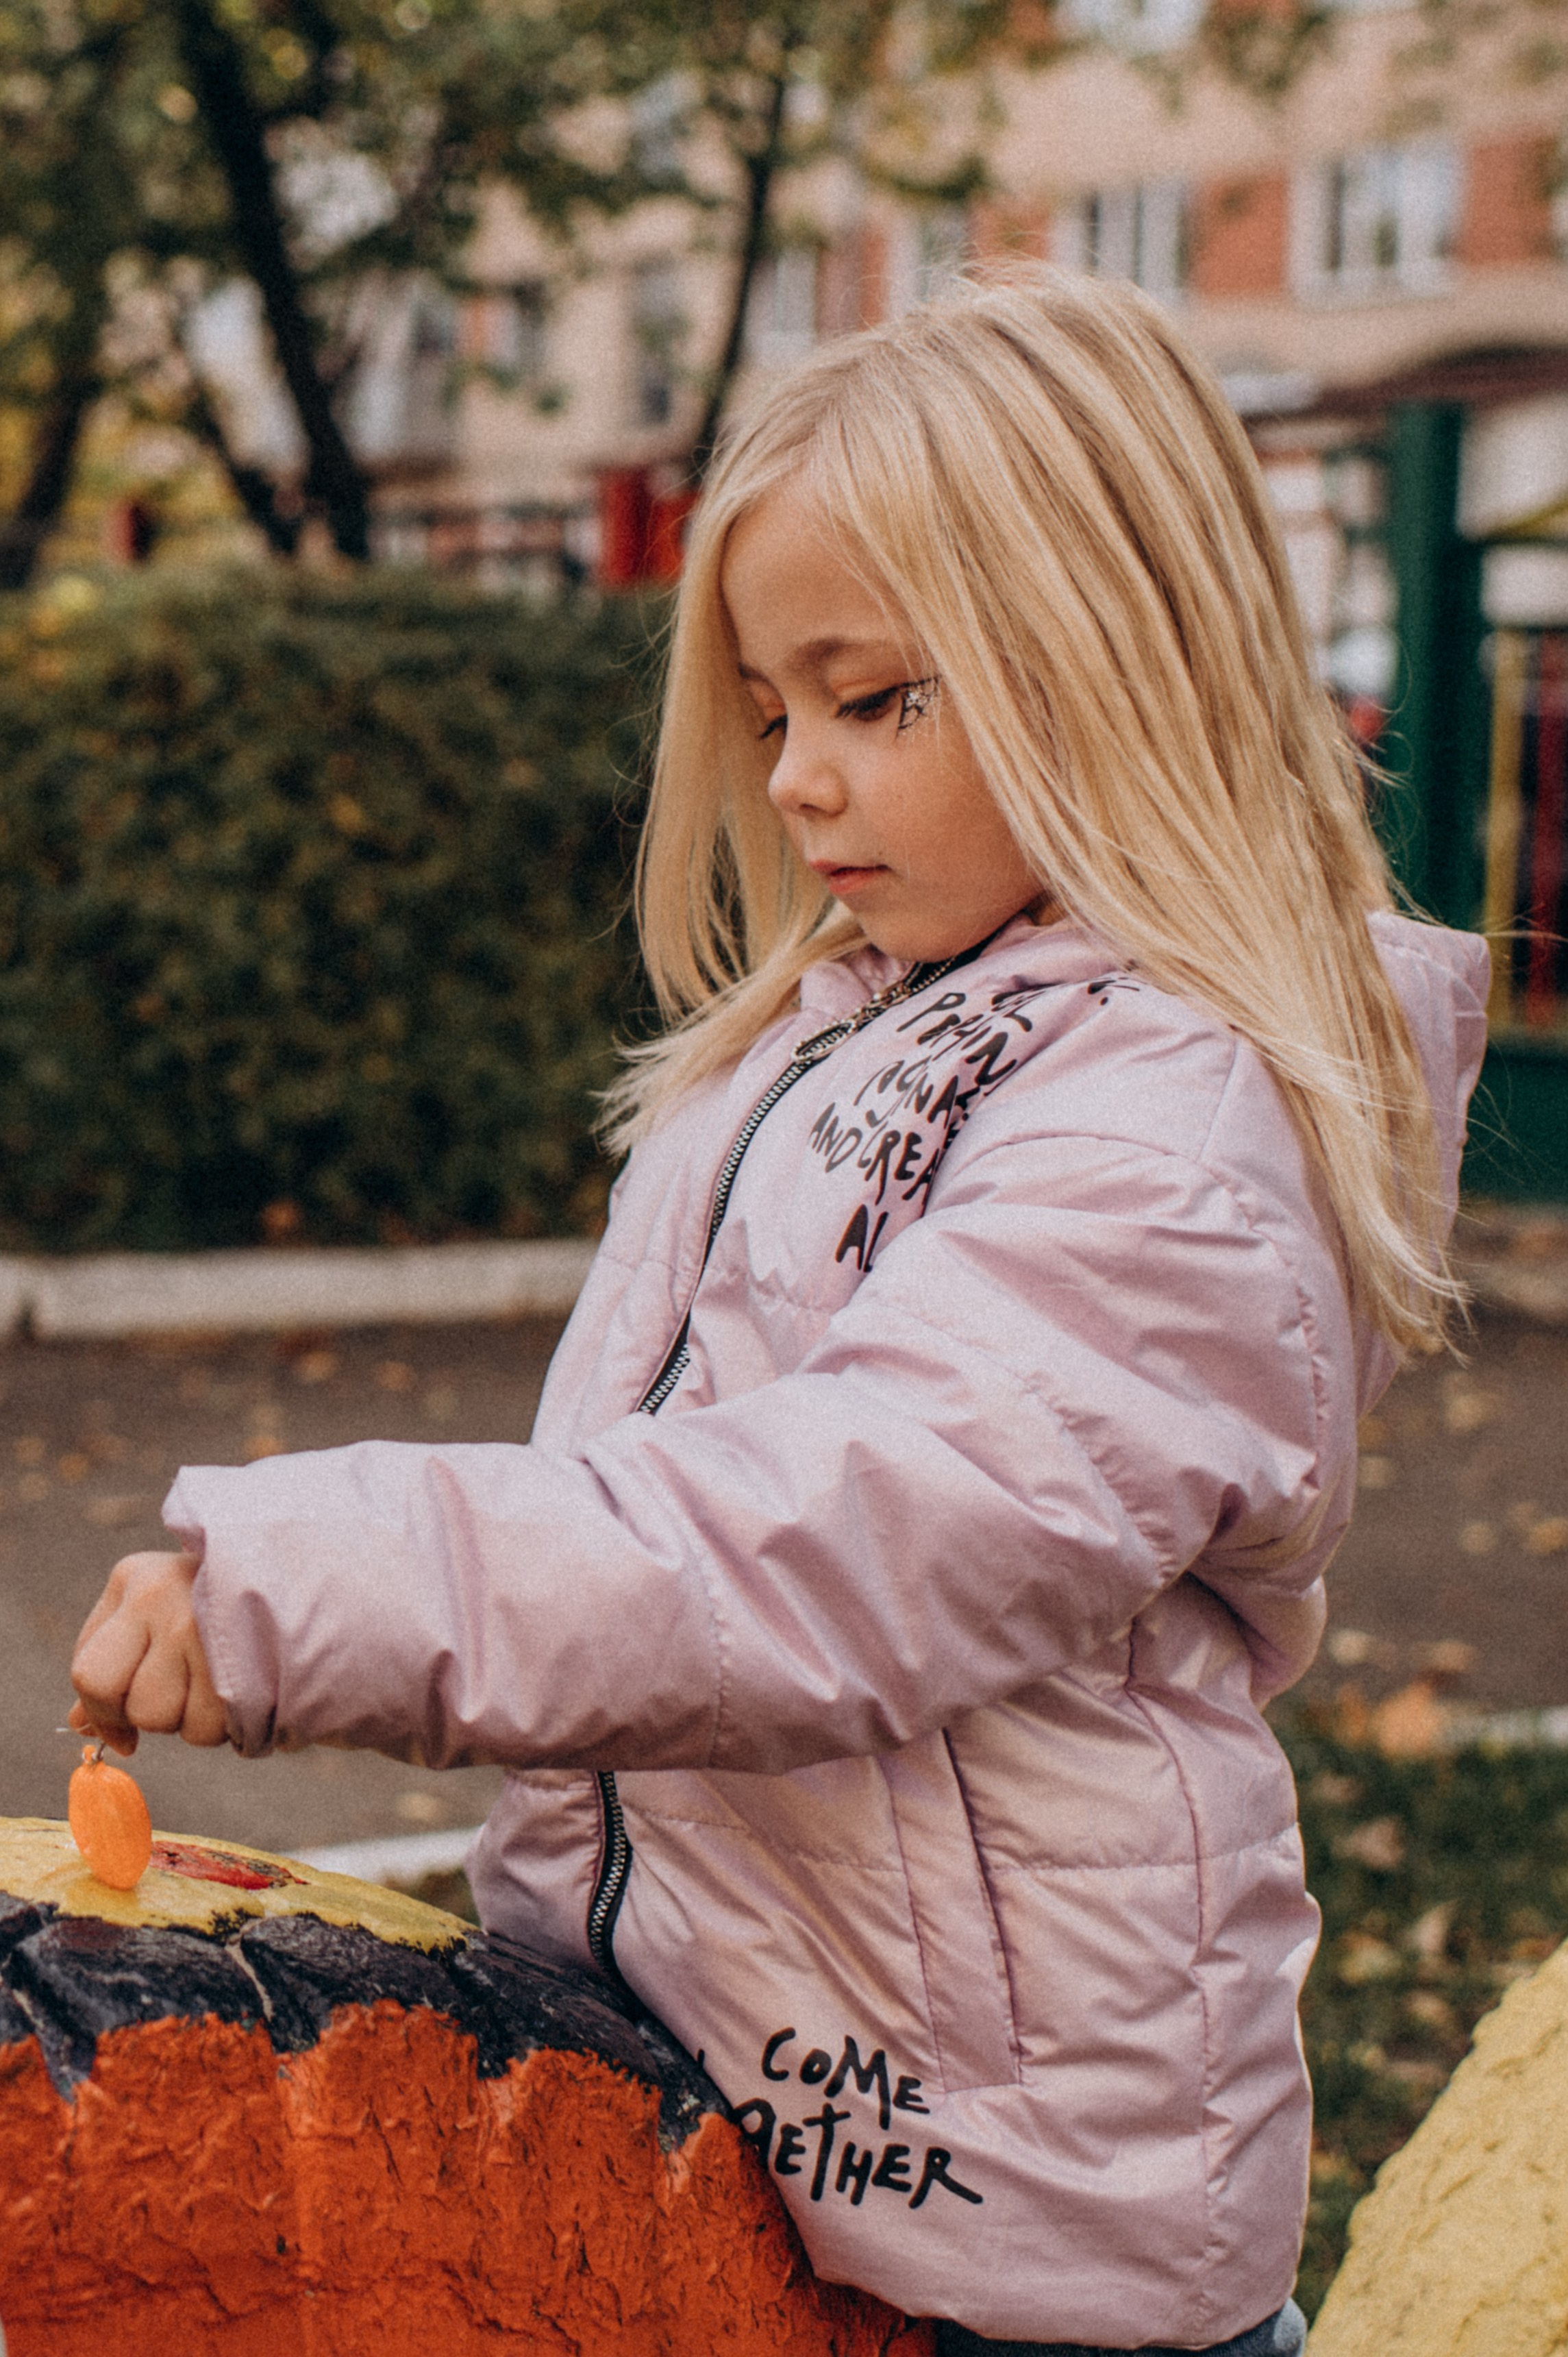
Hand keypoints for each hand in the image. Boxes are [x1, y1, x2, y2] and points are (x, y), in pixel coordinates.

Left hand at [69, 1551, 226, 1754]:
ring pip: (173, 1722)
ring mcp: (203, 1624)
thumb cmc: (211, 1594)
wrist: (295, 1569)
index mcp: (132, 1578)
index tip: (122, 1735)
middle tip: (188, 1689)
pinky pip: (212, 1728)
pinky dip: (225, 1725)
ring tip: (219, 1682)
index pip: (90, 1676)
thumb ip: (108, 1663)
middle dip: (159, 1715)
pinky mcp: (244, 1656)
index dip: (104, 1718)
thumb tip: (81, 1726)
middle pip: (137, 1707)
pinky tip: (241, 1690)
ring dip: (194, 1719)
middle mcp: (162, 1596)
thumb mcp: (149, 1609)